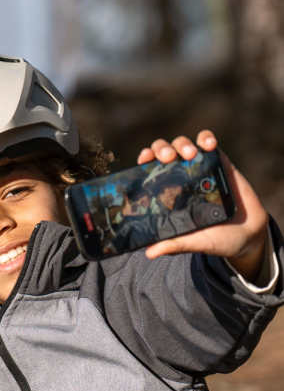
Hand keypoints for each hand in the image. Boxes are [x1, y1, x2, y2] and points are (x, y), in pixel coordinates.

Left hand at [138, 130, 268, 281]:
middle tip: (167, 158)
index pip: (149, 173)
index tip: (143, 160)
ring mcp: (199, 168)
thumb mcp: (194, 242)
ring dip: (182, 144)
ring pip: (182, 144)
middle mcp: (180, 178)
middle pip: (163, 152)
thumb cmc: (216, 239)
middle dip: (161, 149)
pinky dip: (206, 138)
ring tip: (190, 154)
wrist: (248, 235)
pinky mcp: (219, 162)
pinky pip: (208, 142)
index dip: (143, 162)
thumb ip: (174, 244)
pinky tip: (208, 144)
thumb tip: (149, 252)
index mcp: (167, 195)